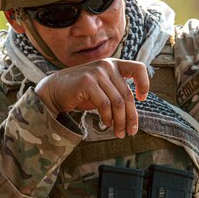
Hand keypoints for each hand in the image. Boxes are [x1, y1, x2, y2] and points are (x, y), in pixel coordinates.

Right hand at [34, 59, 150, 137]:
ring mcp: (97, 73)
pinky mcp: (87, 82)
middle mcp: (106, 66)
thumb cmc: (79, 93)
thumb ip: (116, 93)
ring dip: (120, 121)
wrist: (53, 91)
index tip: (142, 99)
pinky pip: (105, 105)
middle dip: (130, 116)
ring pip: (117, 102)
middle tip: (131, 131)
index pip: (138, 68)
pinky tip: (106, 124)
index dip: (144, 84)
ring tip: (119, 132)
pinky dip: (108, 118)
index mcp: (113, 65)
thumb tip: (133, 115)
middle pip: (127, 94)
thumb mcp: (102, 89)